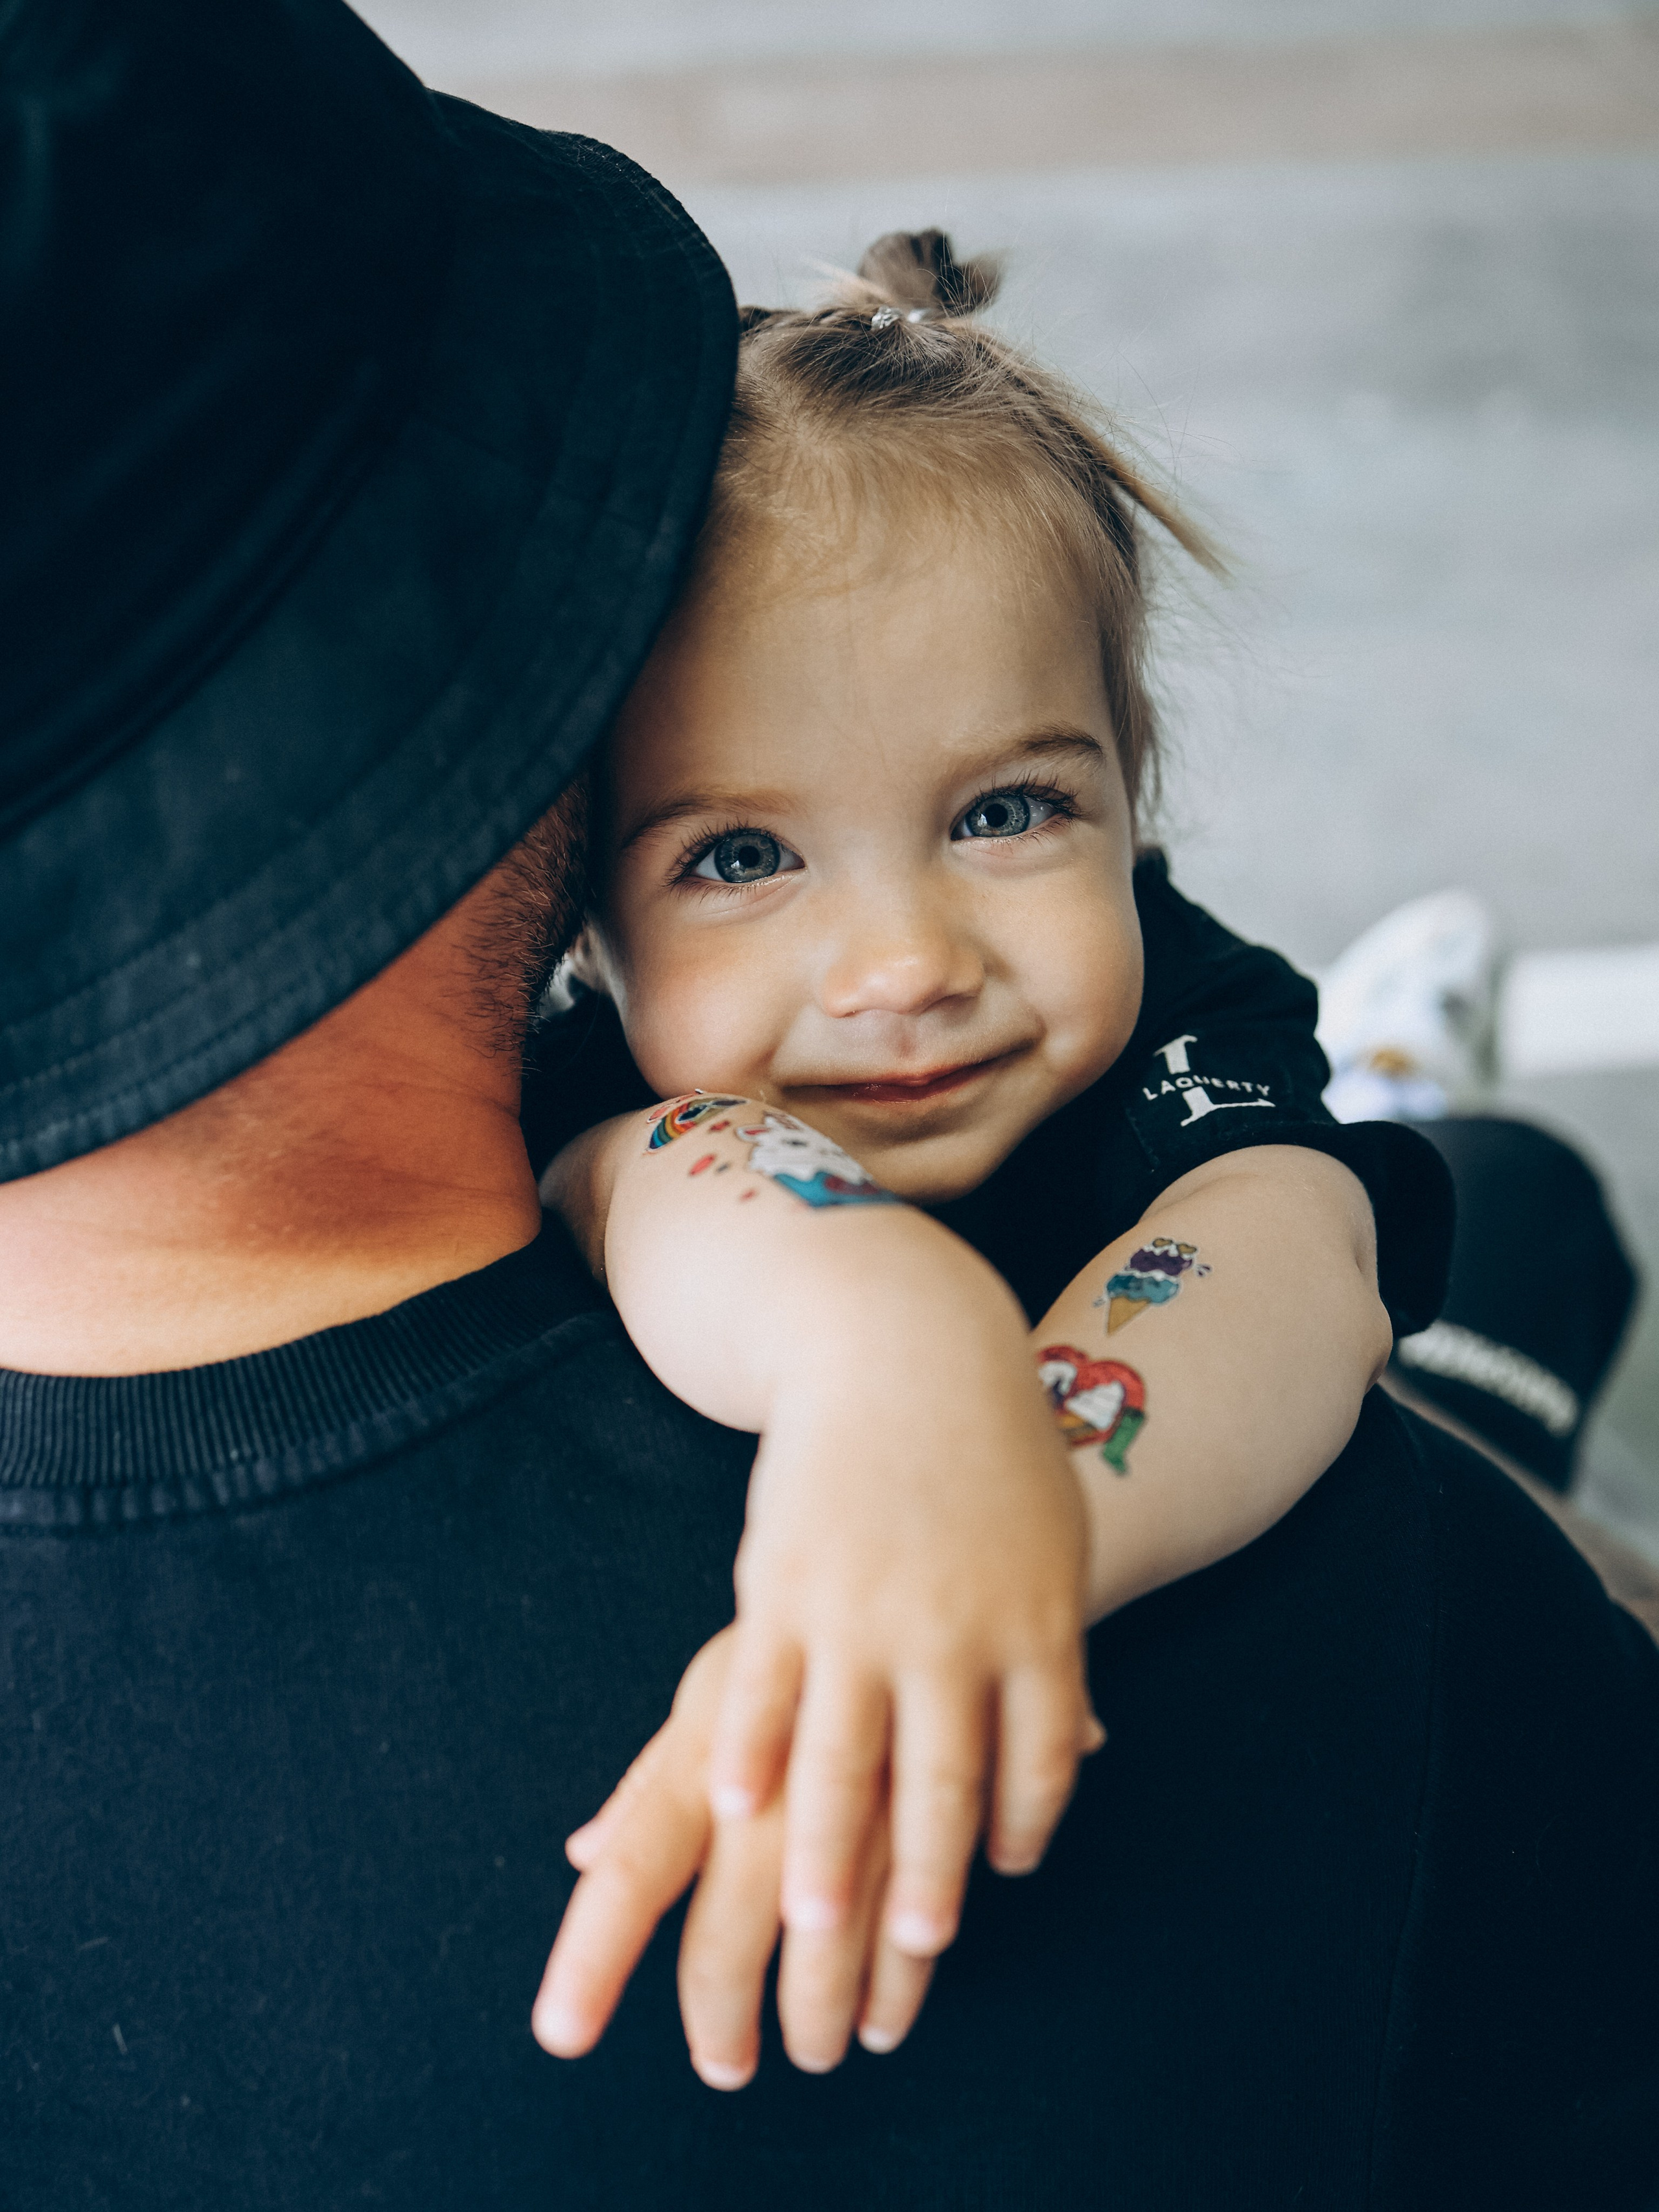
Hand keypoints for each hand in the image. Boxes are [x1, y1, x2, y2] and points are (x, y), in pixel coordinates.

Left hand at [532, 1630, 935, 2084]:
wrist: (930, 1537)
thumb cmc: (801, 1630)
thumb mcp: (717, 1688)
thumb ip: (653, 1781)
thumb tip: (585, 1855)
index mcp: (707, 1749)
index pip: (632, 1869)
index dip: (592, 1958)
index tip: (560, 2034)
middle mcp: (777, 1781)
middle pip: (728, 1937)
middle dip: (721, 2020)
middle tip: (724, 2064)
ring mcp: (865, 1796)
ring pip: (832, 1952)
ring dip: (819, 2015)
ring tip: (813, 2046)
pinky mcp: (947, 1801)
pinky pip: (920, 1927)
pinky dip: (899, 1984)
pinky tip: (883, 2012)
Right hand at [710, 1227, 1097, 1967]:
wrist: (910, 1346)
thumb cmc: (991, 1451)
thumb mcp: (1050, 1545)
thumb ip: (1056, 1649)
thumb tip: (1087, 1742)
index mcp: (1035, 1621)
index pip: (1036, 1755)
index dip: (1015, 1827)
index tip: (989, 1882)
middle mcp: (954, 1628)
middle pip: (942, 1780)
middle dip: (920, 1881)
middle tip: (904, 1957)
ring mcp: (865, 1606)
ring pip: (843, 1754)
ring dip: (826, 1849)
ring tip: (805, 1925)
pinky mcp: (788, 1579)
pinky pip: (764, 1685)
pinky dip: (750, 1748)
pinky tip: (733, 1801)